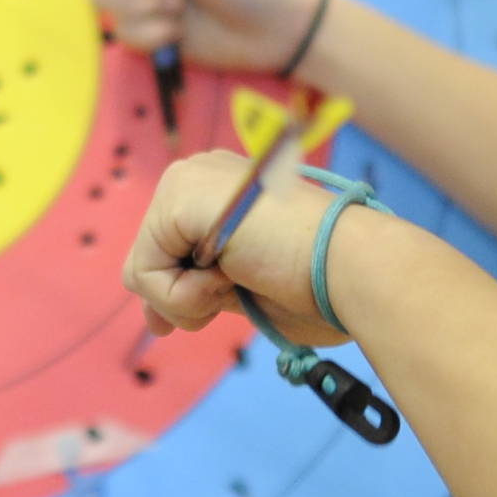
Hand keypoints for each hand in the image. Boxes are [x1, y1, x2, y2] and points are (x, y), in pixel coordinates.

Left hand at [123, 148, 348, 347]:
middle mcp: (198, 174)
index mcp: (217, 190)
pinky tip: (233, 274)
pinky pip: (146, 274)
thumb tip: (153, 321)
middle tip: (238, 288)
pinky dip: (186, 296)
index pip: (165, 250)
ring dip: (189, 300)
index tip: (207, 312)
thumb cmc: (318, 285)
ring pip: (144, 272)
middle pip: (147, 261)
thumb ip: (196, 293)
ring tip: (242, 277)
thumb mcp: (240, 289)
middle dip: (183, 297)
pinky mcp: (180, 197)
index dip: (178, 293)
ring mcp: (188, 180)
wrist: (353, 267)